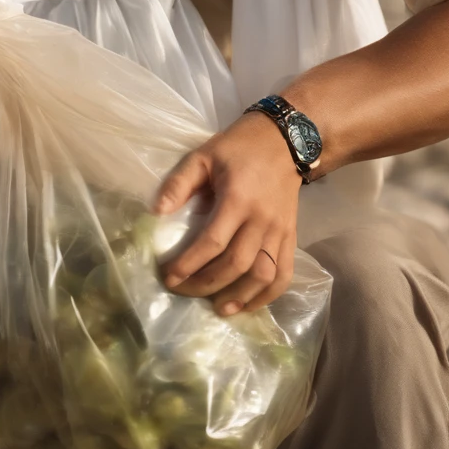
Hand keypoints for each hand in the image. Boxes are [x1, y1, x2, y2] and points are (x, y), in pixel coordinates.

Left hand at [154, 112, 301, 315]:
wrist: (284, 141)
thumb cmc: (239, 147)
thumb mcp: (203, 155)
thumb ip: (179, 183)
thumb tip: (156, 212)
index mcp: (238, 199)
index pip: (213, 242)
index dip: (189, 264)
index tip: (169, 276)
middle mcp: (261, 220)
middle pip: (236, 264)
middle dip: (206, 283)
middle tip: (183, 290)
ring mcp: (280, 231)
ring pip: (263, 275)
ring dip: (239, 296)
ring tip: (216, 307)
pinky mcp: (291, 236)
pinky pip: (284, 273)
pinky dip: (268, 295)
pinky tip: (248, 304)